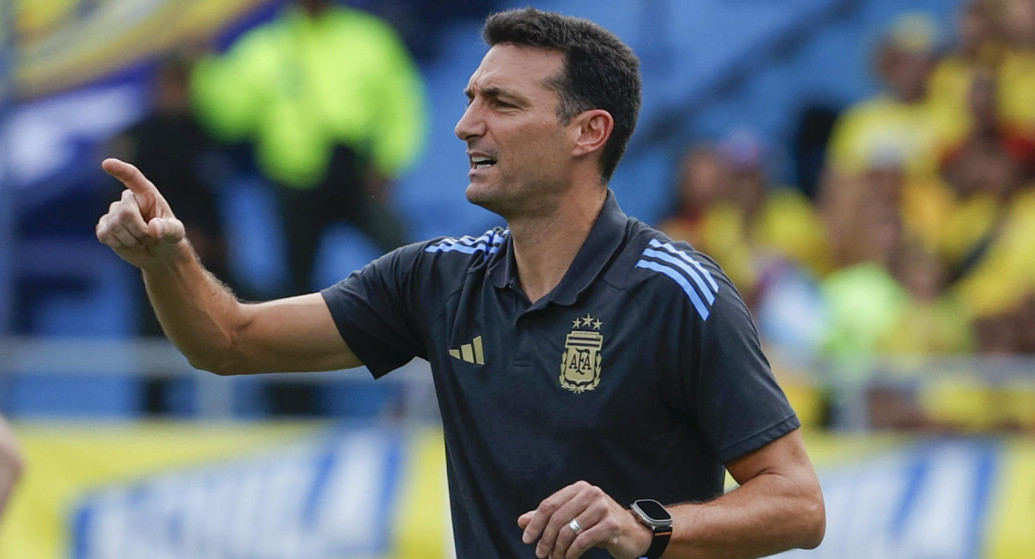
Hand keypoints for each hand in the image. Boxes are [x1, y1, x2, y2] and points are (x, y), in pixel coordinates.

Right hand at [95, 158, 185, 268]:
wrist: (158, 253)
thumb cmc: (168, 237)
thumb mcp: (175, 233)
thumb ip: (168, 229)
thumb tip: (153, 227)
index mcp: (146, 193)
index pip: (132, 177)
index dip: (120, 170)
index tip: (107, 164)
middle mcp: (128, 200)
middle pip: (126, 212)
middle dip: (140, 231)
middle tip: (150, 237)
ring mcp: (114, 213)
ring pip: (115, 226)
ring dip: (132, 240)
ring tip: (141, 240)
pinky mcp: (104, 227)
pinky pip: (105, 235)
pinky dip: (120, 244)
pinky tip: (128, 244)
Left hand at [518, 481, 651, 558]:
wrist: (633, 533)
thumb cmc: (598, 524)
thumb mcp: (573, 518)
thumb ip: (548, 518)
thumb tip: (521, 521)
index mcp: (578, 488)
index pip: (548, 505)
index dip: (535, 523)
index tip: (527, 539)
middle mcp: (591, 493)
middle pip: (557, 518)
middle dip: (546, 539)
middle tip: (541, 554)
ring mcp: (603, 507)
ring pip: (569, 531)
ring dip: (558, 550)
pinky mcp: (612, 524)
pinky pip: (583, 540)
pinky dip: (572, 553)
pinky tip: (569, 558)